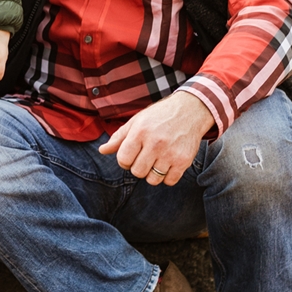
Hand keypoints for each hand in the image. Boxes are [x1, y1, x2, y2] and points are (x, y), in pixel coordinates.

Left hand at [97, 91, 213, 185]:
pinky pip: (169, 181)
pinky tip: (167, 164)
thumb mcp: (136, 121)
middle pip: (137, 172)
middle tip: (144, 157)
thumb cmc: (159, 116)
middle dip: (138, 167)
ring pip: (153, 180)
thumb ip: (119, 138)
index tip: (131, 155)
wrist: (190, 110)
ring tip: (156, 161)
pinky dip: (167, 177)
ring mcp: (171, 153)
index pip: (123, 160)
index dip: (124, 161)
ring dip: (152, 174)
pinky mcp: (184, 161)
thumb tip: (101, 151)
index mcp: (140, 132)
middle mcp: (155, 143)